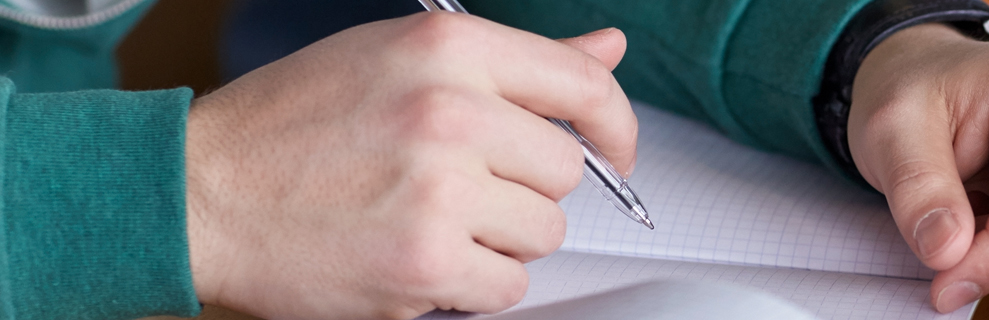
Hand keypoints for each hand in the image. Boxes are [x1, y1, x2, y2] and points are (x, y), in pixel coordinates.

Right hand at [182, 13, 635, 318]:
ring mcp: (440, 189)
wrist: (196, 194)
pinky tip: (418, 256)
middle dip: (524, 189)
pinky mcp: (427, 261)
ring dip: (500, 240)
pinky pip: (508, 286)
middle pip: (564, 170)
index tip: (614, 149)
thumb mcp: (399, 58)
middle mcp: (451, 111)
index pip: (584, 83)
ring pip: (543, 232)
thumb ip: (514, 63)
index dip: (614, 124)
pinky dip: (473, 284)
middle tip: (459, 189)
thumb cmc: (288, 128)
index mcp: (447, 49)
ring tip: (428, 219)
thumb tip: (608, 47)